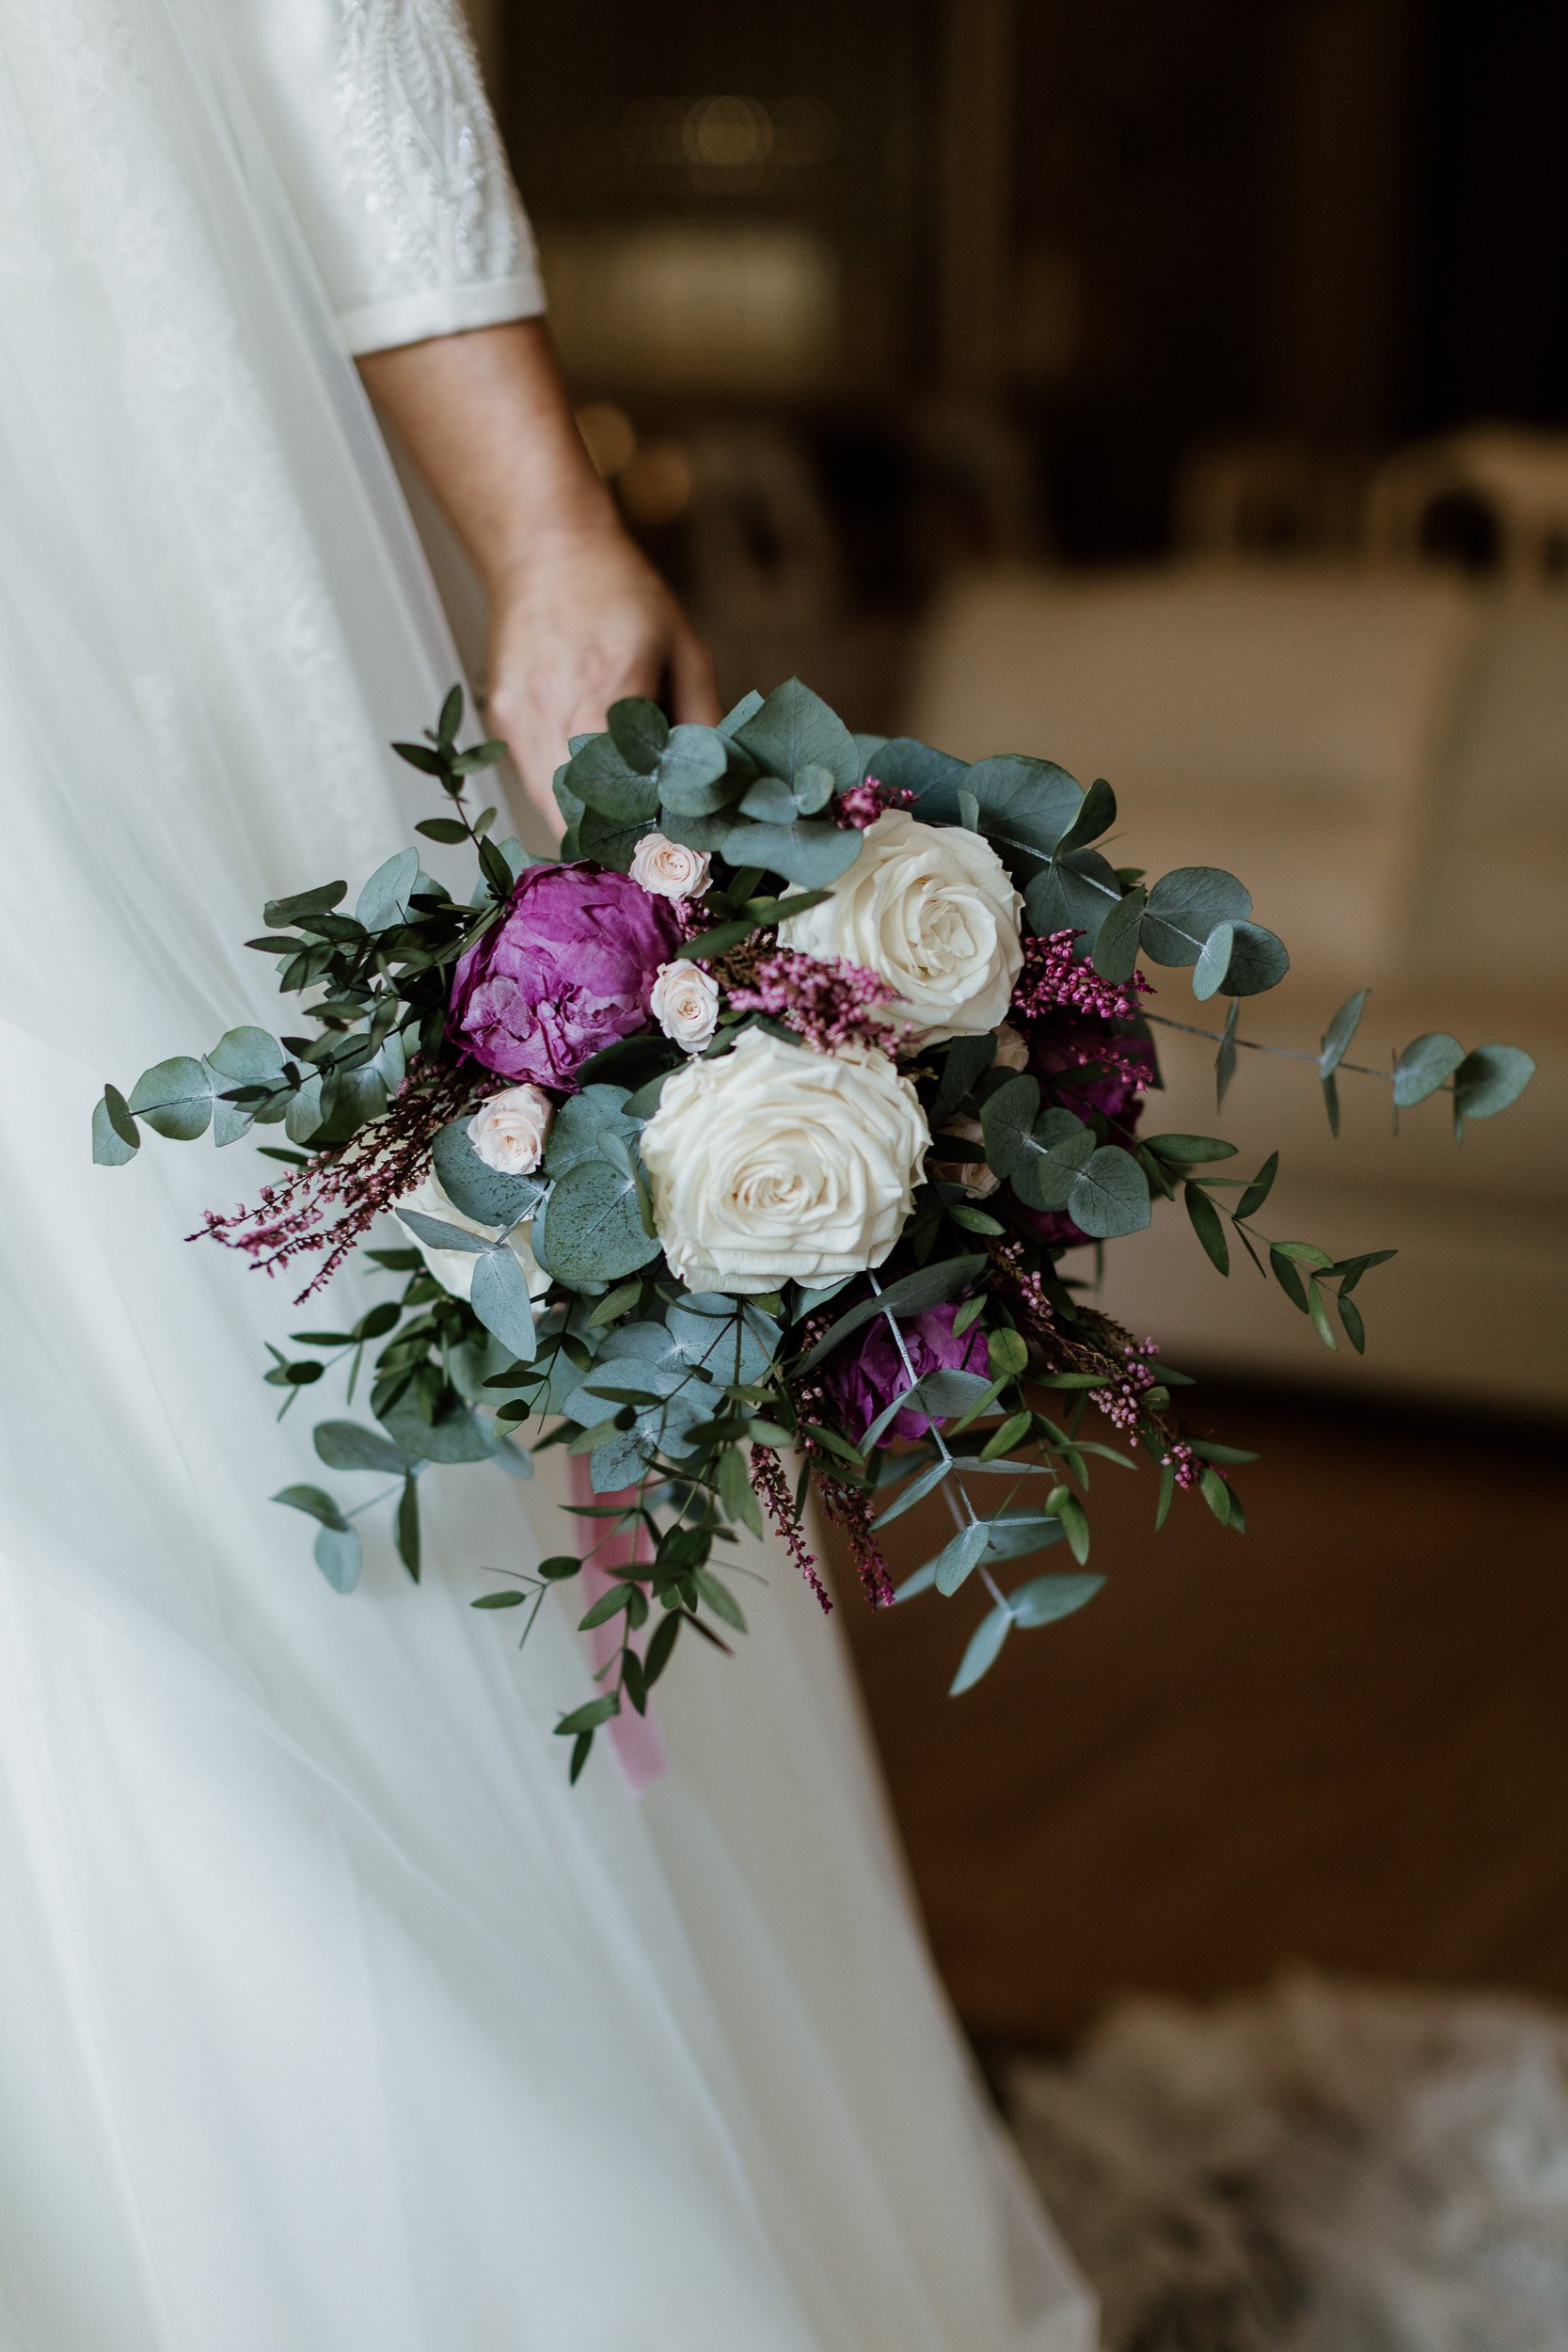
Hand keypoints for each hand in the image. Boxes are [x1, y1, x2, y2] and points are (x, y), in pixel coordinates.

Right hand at [357, 322, 717, 833]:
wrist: (545, 547)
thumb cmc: (623, 594)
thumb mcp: (684, 654)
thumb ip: (701, 725)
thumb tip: (716, 792)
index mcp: (611, 694)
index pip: (631, 801)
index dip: (652, 843)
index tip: (679, 865)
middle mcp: (556, 712)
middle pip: (586, 820)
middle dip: (622, 847)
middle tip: (657, 860)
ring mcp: (520, 720)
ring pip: (554, 811)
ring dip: (592, 829)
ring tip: (629, 833)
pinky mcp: (501, 720)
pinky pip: (535, 782)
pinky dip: (566, 798)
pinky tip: (594, 789)